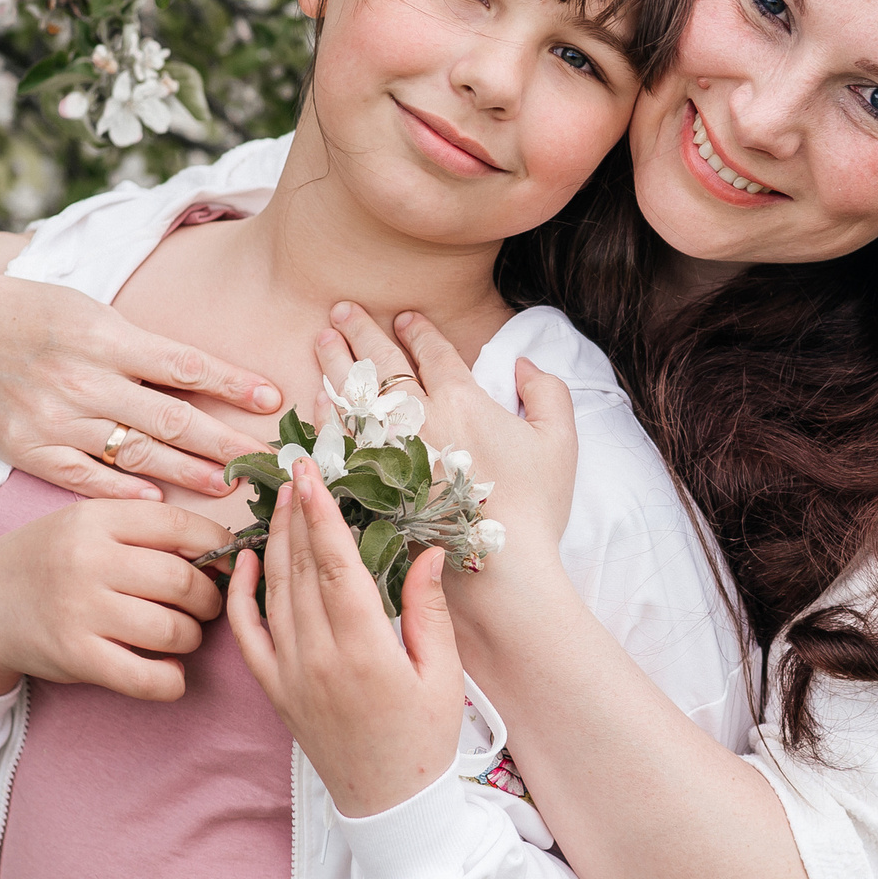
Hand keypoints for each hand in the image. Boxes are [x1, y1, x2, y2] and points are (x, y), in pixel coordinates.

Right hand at [0, 234, 281, 500]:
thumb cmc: (36, 314)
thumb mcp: (92, 311)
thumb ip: (143, 346)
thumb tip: (208, 377)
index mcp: (104, 335)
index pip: (184, 364)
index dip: (232, 383)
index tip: (273, 399)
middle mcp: (82, 378)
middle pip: (170, 418)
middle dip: (225, 442)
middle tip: (268, 461)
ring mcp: (54, 418)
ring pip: (135, 452)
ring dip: (188, 472)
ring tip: (229, 485)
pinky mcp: (29, 448)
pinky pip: (85, 476)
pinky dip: (123, 488)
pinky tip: (158, 500)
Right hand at [0, 501, 232, 699]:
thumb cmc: (49, 561)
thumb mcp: (88, 524)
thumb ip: (144, 528)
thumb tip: (225, 547)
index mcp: (97, 518)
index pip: (182, 526)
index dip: (219, 547)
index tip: (229, 562)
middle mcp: (88, 560)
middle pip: (184, 581)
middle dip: (209, 599)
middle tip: (204, 607)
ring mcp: (80, 610)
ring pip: (173, 629)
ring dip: (192, 638)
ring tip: (182, 635)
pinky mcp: (76, 657)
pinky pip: (147, 677)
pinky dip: (172, 681)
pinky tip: (170, 674)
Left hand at [225, 460, 462, 818]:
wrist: (388, 806)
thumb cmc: (425, 740)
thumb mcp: (443, 674)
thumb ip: (429, 611)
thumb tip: (428, 551)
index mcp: (364, 651)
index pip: (335, 567)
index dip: (322, 516)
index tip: (313, 475)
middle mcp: (318, 659)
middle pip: (299, 570)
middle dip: (296, 513)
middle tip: (295, 467)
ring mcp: (290, 675)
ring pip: (273, 593)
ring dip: (275, 540)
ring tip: (281, 498)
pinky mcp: (275, 690)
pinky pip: (248, 634)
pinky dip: (240, 594)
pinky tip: (246, 559)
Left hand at [316, 304, 579, 583]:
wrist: (499, 568)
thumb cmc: (534, 508)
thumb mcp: (560, 443)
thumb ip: (549, 393)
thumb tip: (523, 365)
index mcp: (462, 399)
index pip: (432, 350)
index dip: (418, 329)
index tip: (404, 317)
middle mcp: (417, 416)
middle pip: (382, 362)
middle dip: (361, 330)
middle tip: (342, 310)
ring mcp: (387, 449)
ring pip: (351, 393)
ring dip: (334, 362)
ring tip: (322, 340)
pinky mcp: (368, 484)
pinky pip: (336, 440)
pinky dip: (325, 415)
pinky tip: (317, 400)